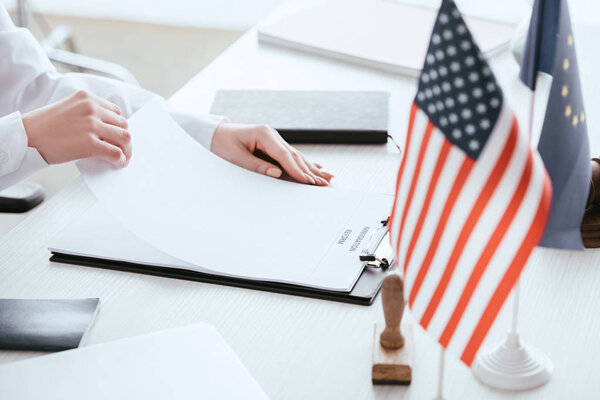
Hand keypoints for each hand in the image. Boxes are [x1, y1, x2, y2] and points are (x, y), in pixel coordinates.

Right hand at [22, 90, 130, 167]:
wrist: (26, 137)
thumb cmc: (44, 126)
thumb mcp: (68, 109)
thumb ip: (87, 113)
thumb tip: (107, 129)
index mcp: (87, 98)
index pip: (115, 112)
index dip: (118, 126)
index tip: (117, 136)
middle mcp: (91, 109)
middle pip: (123, 124)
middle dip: (124, 139)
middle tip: (123, 149)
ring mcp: (92, 125)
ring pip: (124, 138)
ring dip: (127, 150)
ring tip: (123, 158)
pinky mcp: (90, 143)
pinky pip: (115, 152)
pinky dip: (121, 160)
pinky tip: (118, 164)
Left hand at [211, 123, 333, 184]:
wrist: (215, 134)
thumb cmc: (222, 145)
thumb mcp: (236, 157)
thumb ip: (257, 165)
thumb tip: (277, 173)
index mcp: (264, 134)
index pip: (285, 155)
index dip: (298, 170)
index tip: (309, 181)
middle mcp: (273, 135)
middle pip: (295, 156)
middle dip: (311, 171)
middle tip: (326, 183)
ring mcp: (275, 139)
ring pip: (297, 156)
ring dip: (312, 168)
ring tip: (328, 178)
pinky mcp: (274, 145)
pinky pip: (292, 156)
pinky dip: (305, 164)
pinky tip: (317, 168)